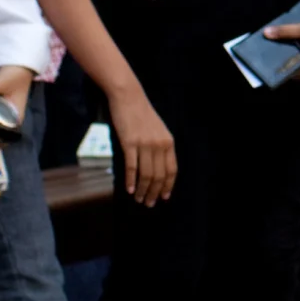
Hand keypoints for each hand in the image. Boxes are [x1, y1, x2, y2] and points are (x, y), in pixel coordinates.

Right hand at [104, 87, 178, 204]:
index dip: (168, 186)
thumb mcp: (158, 129)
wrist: (128, 96)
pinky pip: (132, 166)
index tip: (164, 197)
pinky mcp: (130, 142)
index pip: (171, 170)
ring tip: (139, 199)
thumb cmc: (141, 113)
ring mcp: (145, 144)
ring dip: (143, 190)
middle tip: (149, 203)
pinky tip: (129, 189)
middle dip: (154, 192)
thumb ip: (160, 146)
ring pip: (146, 174)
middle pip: (159, 175)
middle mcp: (159, 144)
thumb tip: (157, 167)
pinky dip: (131, 180)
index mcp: (168, 142)